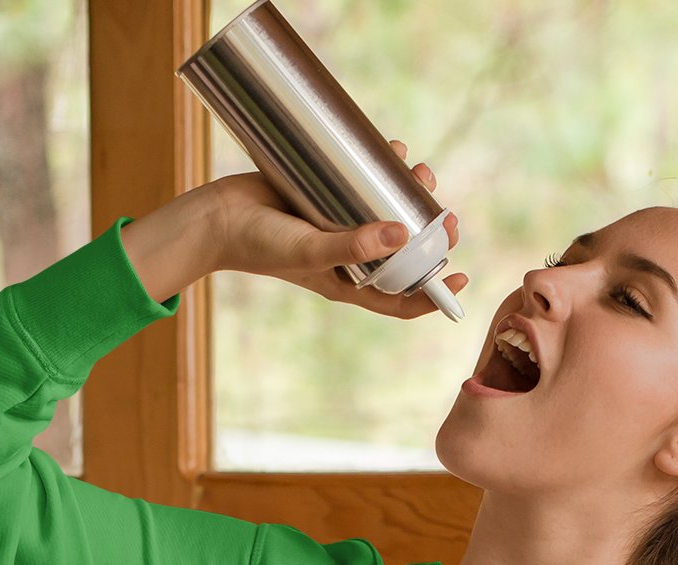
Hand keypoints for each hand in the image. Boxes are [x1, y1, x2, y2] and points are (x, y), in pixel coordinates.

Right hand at [212, 139, 466, 318]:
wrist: (215, 216)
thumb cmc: (260, 245)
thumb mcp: (311, 251)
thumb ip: (354, 246)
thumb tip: (403, 234)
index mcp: (350, 285)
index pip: (401, 300)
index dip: (434, 295)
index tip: (461, 277)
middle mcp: (348, 259)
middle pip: (401, 253)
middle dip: (428, 235)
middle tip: (445, 213)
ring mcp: (337, 226)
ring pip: (385, 214)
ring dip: (408, 195)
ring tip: (420, 171)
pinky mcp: (325, 198)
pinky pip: (362, 186)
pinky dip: (380, 170)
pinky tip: (391, 151)